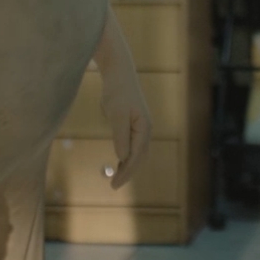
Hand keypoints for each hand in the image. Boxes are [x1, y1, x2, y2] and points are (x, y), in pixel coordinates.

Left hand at [100, 66, 151, 188]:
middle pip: (140, 158)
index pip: (136, 157)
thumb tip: (123, 158)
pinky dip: (126, 156)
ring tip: (116, 178)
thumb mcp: (117, 115)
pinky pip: (132, 145)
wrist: (119, 73)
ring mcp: (140, 127)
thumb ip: (121, 137)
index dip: (126, 172)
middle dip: (128, 173)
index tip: (114, 185)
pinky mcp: (133, 124)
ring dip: (128, 166)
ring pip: (137, 153)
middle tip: (114, 186)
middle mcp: (145, 129)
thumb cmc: (117, 92)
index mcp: (144, 128)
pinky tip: (118, 162)